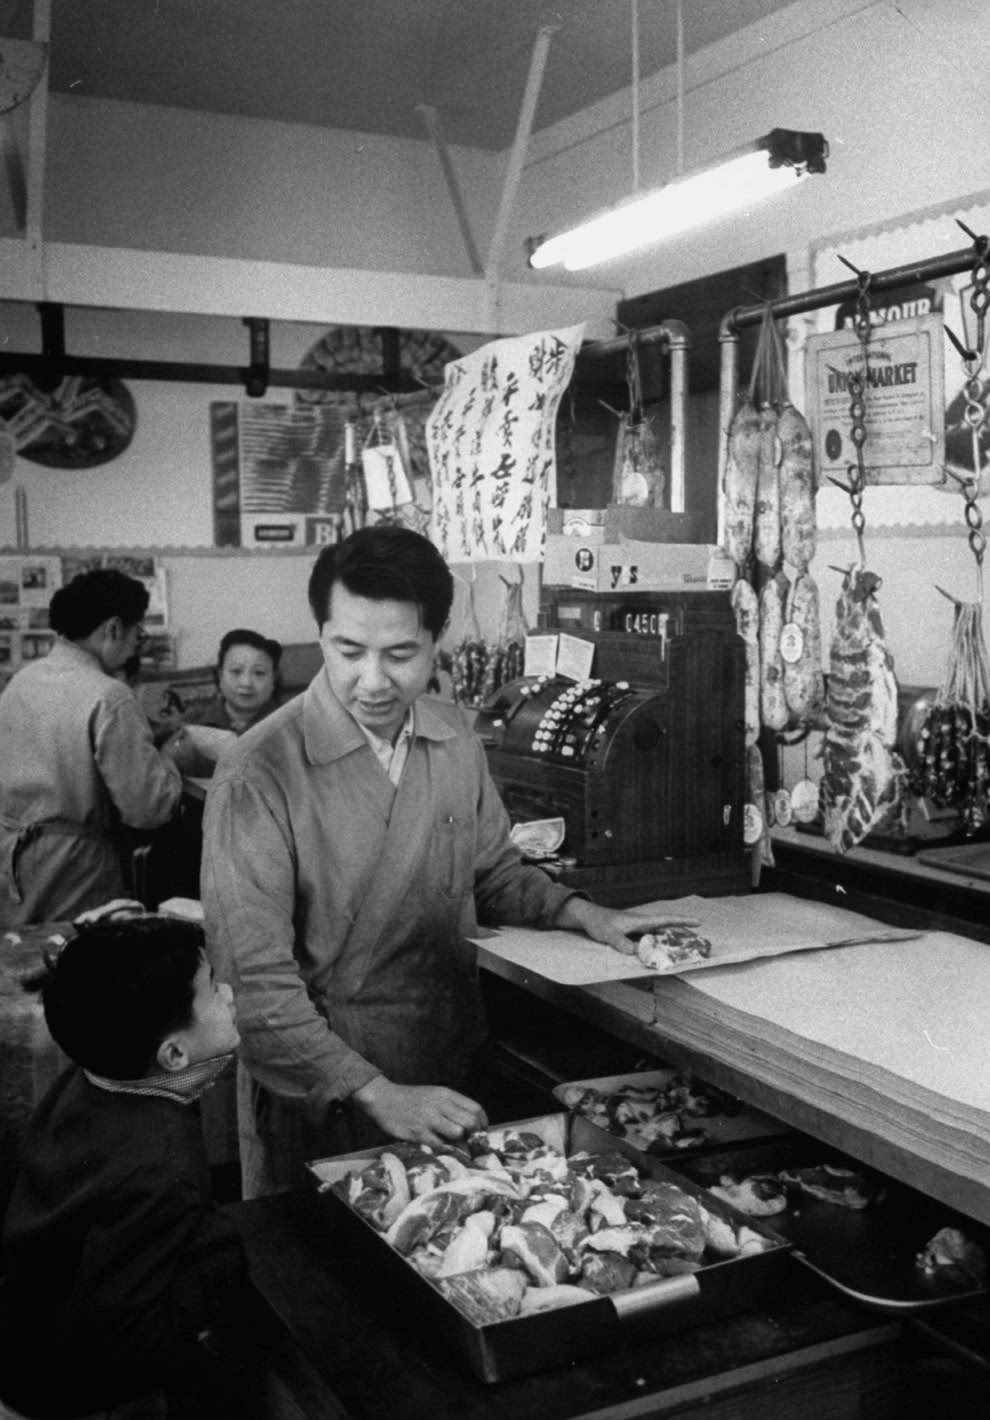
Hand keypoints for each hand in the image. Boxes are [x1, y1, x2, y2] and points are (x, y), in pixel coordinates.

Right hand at [350, 1076, 487, 1146]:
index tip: (481, 1131)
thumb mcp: (434, 1094)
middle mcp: (440, 1105)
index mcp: (446, 1094)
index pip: (476, 1109)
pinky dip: (444, 1149)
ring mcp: (429, 1119)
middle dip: (474, 1135)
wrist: (384, 1098)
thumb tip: (471, 1123)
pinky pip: (440, 1145)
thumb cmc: (411, 1098)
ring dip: (459, 1142)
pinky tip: (440, 1147)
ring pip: (458, 1133)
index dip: (483, 1123)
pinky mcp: (418, 1132)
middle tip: (469, 1141)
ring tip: (454, 1144)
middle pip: (470, 1122)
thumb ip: (451, 1106)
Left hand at [554, 898, 700, 956]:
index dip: (683, 921)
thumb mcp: (610, 935)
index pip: (666, 920)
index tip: (699, 922)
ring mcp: (640, 929)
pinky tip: (665, 952)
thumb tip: (638, 953)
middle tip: (700, 942)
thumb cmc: (601, 923)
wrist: (590, 918)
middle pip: (668, 928)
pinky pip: (652, 940)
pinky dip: (661, 945)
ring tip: (688, 948)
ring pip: (662, 935)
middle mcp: (644, 924)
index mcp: (641, 921)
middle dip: (684, 933)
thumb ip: (623, 944)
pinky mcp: (635, 935)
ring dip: (674, 940)